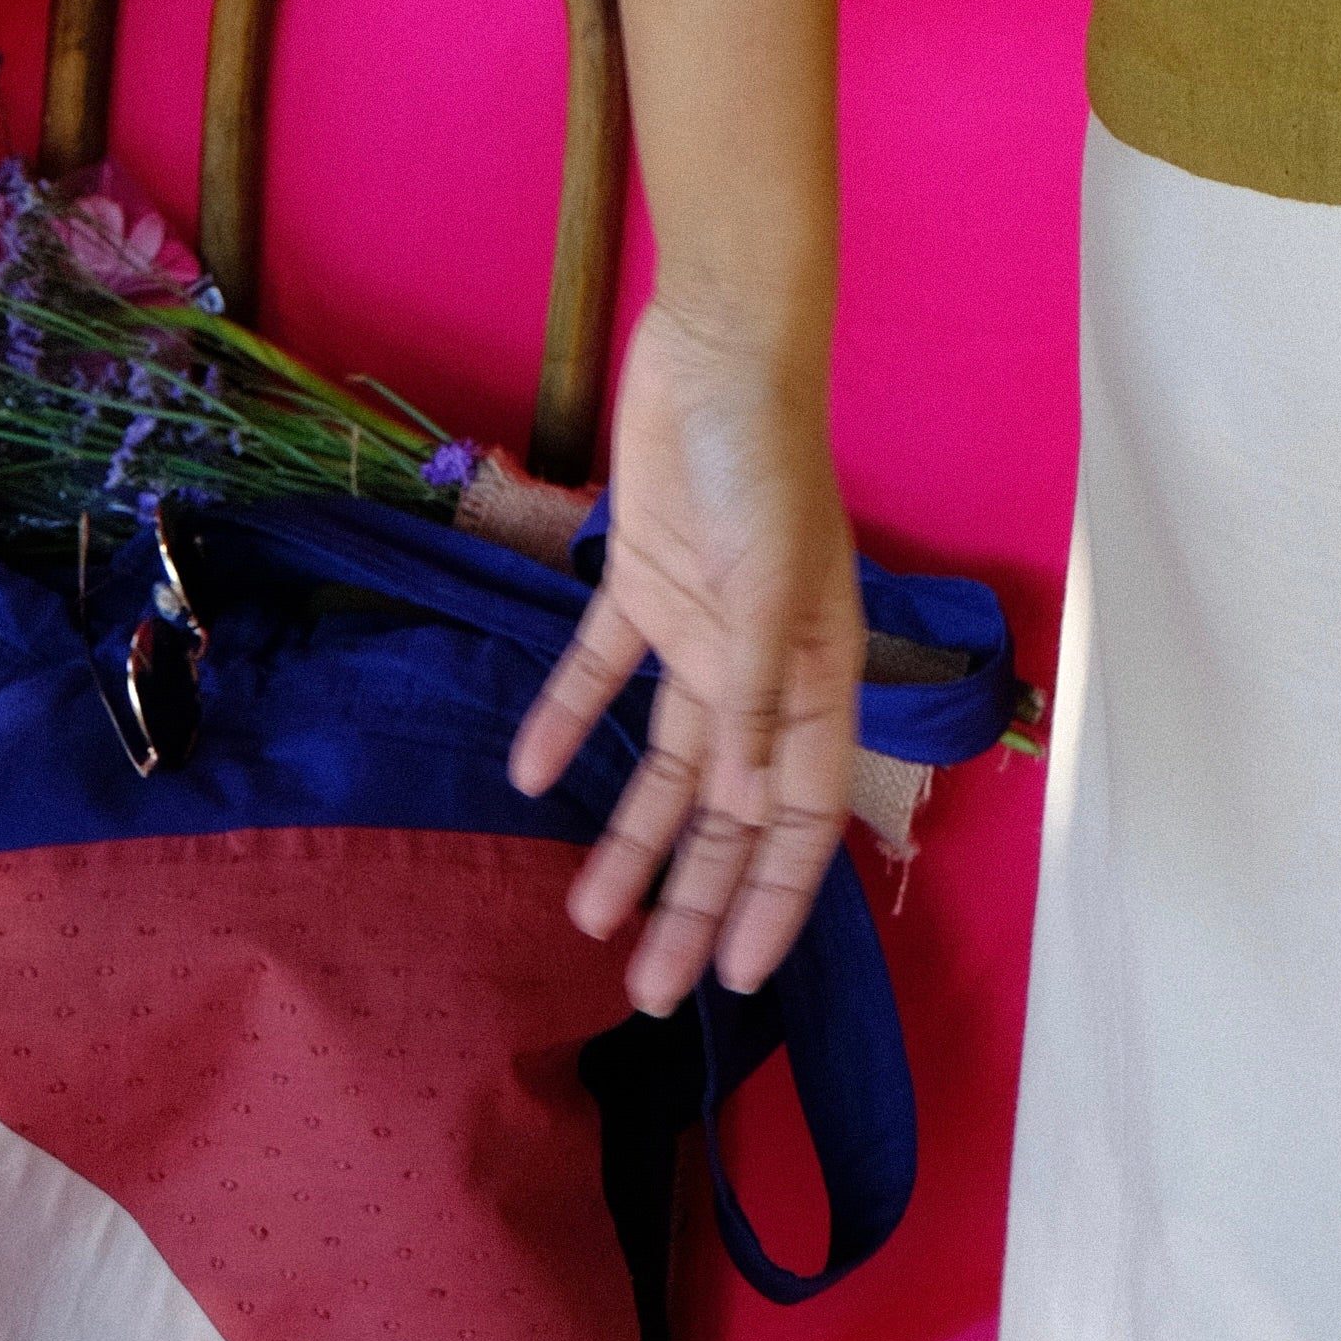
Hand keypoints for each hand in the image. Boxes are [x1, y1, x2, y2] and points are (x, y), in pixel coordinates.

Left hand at [508, 300, 867, 1008]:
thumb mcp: (768, 578)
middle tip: (647, 992)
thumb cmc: (761, 461)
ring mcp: (699, 628)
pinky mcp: (640, 587)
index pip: (801, 811)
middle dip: (695, 900)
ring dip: (632, 839)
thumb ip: (756, 690)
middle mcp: (761, 666)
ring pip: (666, 765)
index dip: (775, 896)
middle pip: (728, 809)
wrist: (717, 348)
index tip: (744, 981)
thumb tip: (748, 804)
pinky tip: (525, 777)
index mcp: (816, 669)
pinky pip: (600, 678)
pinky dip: (565, 724)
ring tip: (584, 919)